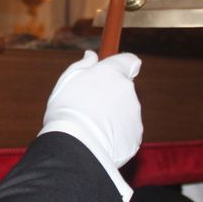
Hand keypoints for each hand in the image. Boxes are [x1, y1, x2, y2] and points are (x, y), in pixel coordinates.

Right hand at [40, 50, 142, 170]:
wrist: (76, 146)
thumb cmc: (66, 110)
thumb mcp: (67, 81)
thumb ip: (83, 66)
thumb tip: (91, 55)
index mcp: (113, 72)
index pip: (129, 61)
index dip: (122, 66)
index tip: (112, 74)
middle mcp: (128, 90)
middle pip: (124, 89)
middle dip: (111, 96)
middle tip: (89, 108)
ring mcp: (134, 113)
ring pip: (125, 111)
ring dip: (113, 116)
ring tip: (91, 128)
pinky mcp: (136, 134)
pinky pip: (127, 131)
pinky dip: (116, 134)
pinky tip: (99, 139)